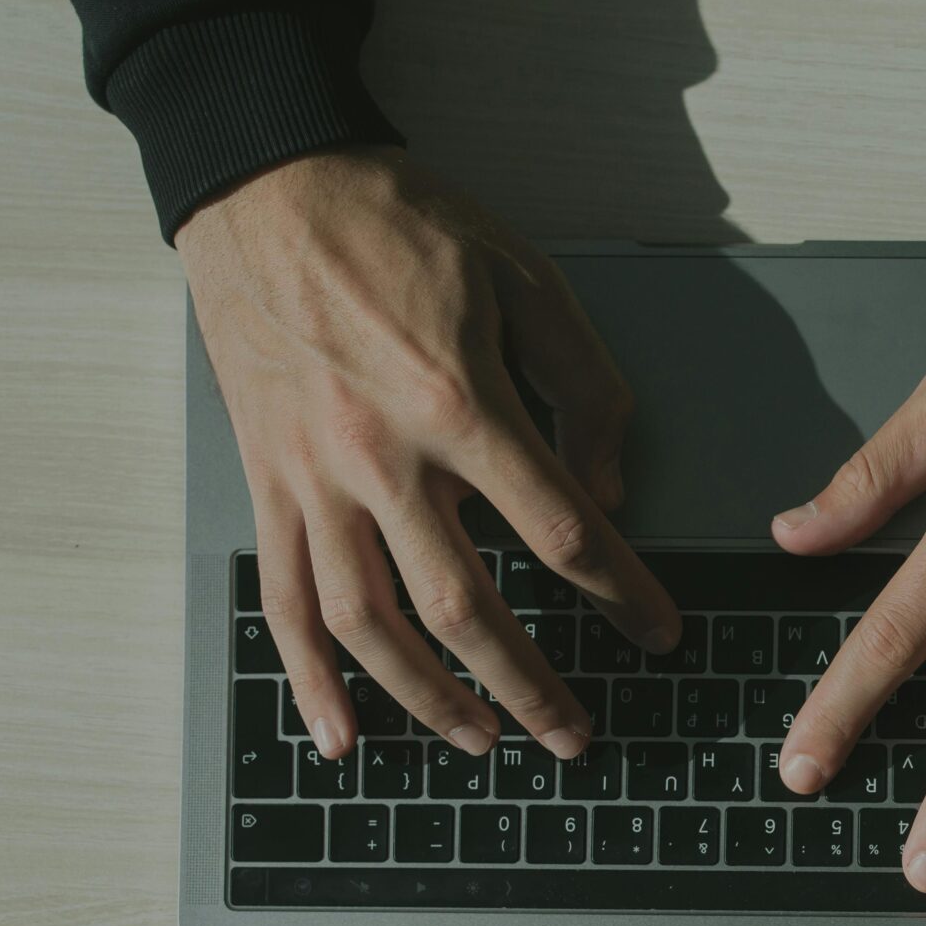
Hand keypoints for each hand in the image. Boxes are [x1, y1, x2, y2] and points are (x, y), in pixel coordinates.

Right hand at [180, 147, 678, 764]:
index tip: (658, 634)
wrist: (269, 185)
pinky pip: (283, 603)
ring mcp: (312, 479)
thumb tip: (609, 492)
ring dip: (432, 699)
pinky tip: (342, 738)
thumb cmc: (401, 227)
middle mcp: (379, 457)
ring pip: (372, 625)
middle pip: (466, 606)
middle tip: (577, 732)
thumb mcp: (526, 281)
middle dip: (531, 684)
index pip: (561, 533)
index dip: (622, 596)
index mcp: (458, 403)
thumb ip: (586, 390)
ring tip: (485, 741)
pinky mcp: (266, 485)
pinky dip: (310, 681)